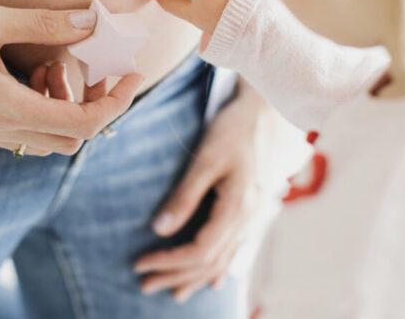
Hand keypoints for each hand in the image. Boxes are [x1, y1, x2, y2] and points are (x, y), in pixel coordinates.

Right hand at [0, 5, 144, 155]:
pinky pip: (22, 131)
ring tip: (47, 65)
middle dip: (89, 105)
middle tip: (84, 68)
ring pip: (45, 137)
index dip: (115, 102)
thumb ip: (42, 23)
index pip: (83, 124)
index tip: (130, 74)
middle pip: (69, 139)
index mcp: (8, 109)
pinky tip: (23, 73)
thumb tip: (90, 20)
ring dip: (61, 107)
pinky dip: (37, 108)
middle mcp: (0, 131)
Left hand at [134, 82, 270, 302]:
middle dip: (175, 276)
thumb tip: (159, 229)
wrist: (264, 113)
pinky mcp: (250, 211)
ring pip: (223, 260)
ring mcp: (252, 218)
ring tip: (171, 292)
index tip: (140, 263)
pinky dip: (219, 268)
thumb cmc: (233, 130)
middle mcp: (247, 220)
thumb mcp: (205, 159)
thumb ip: (184, 196)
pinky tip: (211, 280)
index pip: (199, 251)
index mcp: (237, 209)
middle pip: (209, 262)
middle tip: (143, 284)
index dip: (168, 261)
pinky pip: (235, 250)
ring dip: (194, 277)